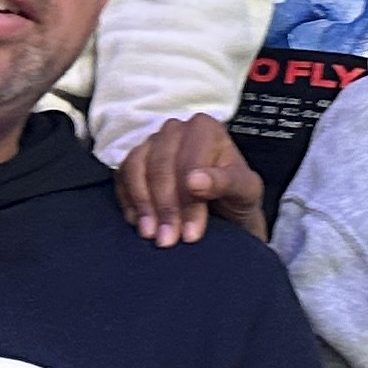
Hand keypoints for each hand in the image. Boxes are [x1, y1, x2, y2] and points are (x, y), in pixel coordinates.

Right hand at [115, 113, 264, 248]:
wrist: (226, 209)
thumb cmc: (236, 195)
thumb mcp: (245, 191)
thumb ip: (226, 182)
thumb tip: (195, 181)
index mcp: (206, 129)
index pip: (189, 163)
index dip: (188, 201)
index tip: (190, 232)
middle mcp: (176, 130)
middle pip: (160, 166)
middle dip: (165, 207)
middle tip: (168, 238)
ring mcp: (152, 143)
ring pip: (136, 168)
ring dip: (142, 204)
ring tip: (151, 233)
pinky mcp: (135, 160)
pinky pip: (122, 176)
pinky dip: (128, 201)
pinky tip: (138, 222)